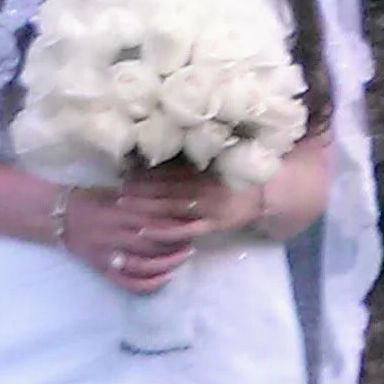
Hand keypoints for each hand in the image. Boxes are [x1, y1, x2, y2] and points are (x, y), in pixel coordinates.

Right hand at [59, 182, 207, 294]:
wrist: (57, 216)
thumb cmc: (89, 199)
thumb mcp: (114, 191)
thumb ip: (139, 196)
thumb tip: (170, 195)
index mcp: (117, 212)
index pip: (154, 219)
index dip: (176, 220)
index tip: (195, 216)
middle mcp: (114, 234)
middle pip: (153, 243)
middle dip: (177, 241)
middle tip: (196, 236)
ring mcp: (108, 254)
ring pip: (144, 264)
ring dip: (169, 262)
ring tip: (185, 255)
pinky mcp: (103, 269)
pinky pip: (128, 282)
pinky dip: (149, 283)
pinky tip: (167, 278)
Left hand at [118, 163, 262, 240]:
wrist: (265, 195)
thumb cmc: (235, 178)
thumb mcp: (216, 164)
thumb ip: (191, 162)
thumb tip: (160, 152)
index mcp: (205, 170)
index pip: (170, 171)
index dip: (147, 171)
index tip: (126, 170)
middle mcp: (205, 187)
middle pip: (167, 188)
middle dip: (141, 189)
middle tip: (118, 188)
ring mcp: (209, 209)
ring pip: (172, 207)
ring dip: (146, 206)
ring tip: (124, 204)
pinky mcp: (212, 227)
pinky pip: (184, 230)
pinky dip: (164, 231)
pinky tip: (145, 230)